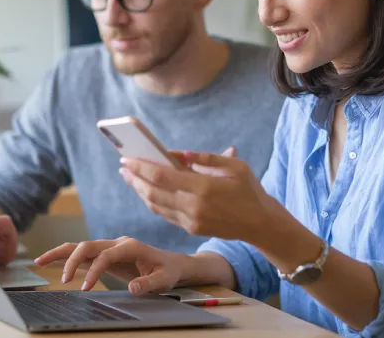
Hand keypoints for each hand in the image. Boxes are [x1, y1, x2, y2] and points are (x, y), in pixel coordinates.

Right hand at [34, 237, 187, 294]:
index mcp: (130, 246)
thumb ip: (149, 284)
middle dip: (71, 260)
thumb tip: (132, 288)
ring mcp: (109, 247)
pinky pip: (83, 254)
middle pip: (87, 246)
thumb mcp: (164, 280)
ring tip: (39, 261)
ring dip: (60, 254)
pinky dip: (66, 257)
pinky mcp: (105, 255)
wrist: (171, 264)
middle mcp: (117, 243)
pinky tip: (50, 261)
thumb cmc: (168, 271)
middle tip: (62, 280)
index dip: (94, 271)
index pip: (105, 256)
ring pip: (80, 247)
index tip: (85, 289)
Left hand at [120, 150, 273, 240]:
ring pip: (156, 206)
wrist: (261, 224)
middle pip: (153, 193)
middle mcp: (194, 207)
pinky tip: (146, 192)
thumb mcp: (235, 166)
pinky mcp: (192, 229)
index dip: (141, 167)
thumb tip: (178, 154)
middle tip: (123, 166)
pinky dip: (153, 202)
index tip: (127, 158)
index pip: (162, 176)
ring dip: (140, 191)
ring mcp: (192, 221)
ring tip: (130, 177)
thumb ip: (206, 158)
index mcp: (204, 188)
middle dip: (135, 178)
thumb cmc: (250, 190)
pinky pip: (166, 214)